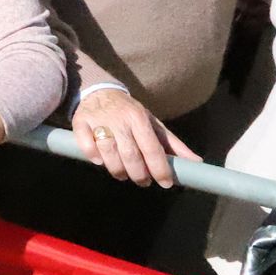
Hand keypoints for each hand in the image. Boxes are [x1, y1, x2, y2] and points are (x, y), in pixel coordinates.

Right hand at [72, 87, 200, 186]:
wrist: (99, 92)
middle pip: (130, 153)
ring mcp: (99, 120)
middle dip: (138, 174)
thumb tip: (196, 163)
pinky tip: (99, 161)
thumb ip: (172, 144)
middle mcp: (120, 119)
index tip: (165, 183)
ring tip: (122, 175)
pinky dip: (92, 155)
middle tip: (142, 181)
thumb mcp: (152, 123)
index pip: (152, 148)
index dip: (159, 168)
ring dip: (116, 169)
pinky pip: (85, 143)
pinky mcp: (80, 122)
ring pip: (108, 151)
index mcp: (140, 118)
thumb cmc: (129, 112)